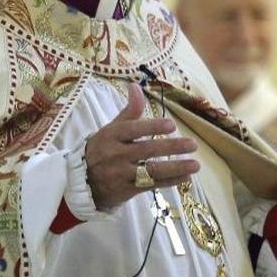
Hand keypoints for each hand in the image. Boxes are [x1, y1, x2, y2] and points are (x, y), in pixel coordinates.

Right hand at [85, 82, 200, 208]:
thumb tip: (136, 86)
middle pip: (146, 150)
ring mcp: (121, 174)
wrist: (81, 181)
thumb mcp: (111, 129)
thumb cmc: (102, 150)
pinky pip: (151, 185)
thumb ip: (129, 111)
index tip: (172, 125)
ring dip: (176, 168)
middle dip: (171, 147)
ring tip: (196, 165)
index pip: (133, 130)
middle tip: (193, 144)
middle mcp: (115, 155)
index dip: (152, 127)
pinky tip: (186, 177)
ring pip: (151, 171)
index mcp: (111, 136)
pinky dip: (170, 182)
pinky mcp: (127, 190)